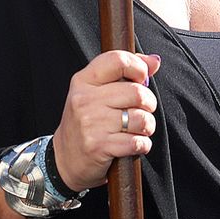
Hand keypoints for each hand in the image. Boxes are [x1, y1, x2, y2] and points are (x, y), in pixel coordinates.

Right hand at [51, 50, 160, 191]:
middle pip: (137, 92)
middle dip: (149, 103)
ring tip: (138, 129)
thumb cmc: (86, 122)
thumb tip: (154, 61)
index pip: (118, 60)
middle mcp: (84, 100)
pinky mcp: (99, 146)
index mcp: (83, 81)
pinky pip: (137, 142)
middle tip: (143, 110)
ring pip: (141, 118)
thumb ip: (124, 73)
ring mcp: (90, 123)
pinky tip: (133, 144)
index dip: (138, 67)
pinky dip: (142, 145)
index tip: (142, 78)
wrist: (65, 158)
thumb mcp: (96, 92)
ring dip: (147, 126)